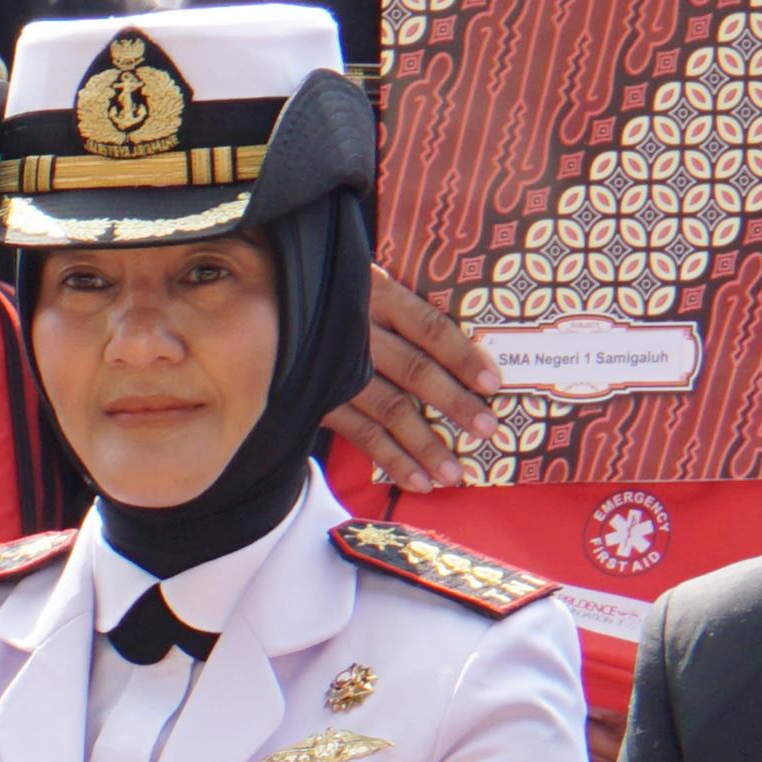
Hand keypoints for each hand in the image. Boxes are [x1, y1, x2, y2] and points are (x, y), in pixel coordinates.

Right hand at [324, 280, 499, 491]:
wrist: (270, 303)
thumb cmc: (335, 291)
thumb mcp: (367, 280)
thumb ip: (405, 303)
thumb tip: (472, 331)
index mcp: (375, 294)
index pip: (428, 327)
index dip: (462, 356)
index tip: (492, 383)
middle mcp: (357, 333)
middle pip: (414, 371)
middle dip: (453, 403)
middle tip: (486, 429)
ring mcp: (336, 370)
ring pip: (389, 410)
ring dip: (424, 445)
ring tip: (453, 474)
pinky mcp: (320, 399)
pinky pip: (360, 434)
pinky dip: (390, 460)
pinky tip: (416, 481)